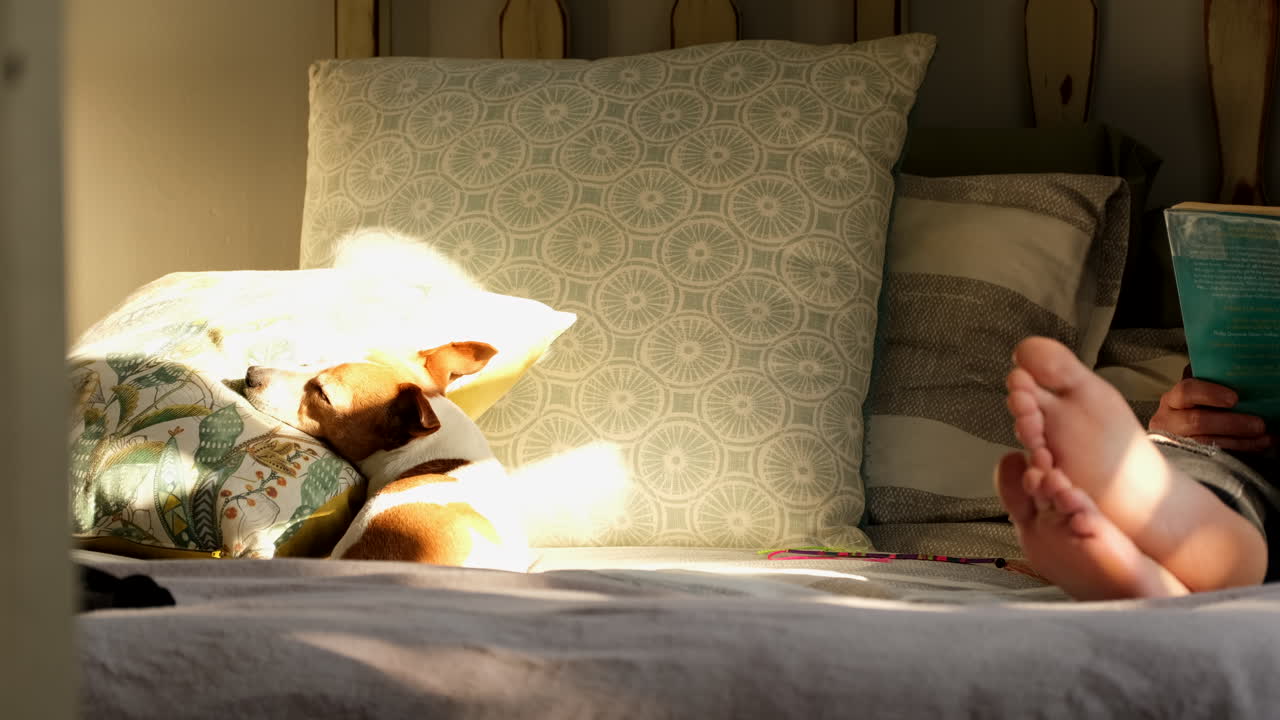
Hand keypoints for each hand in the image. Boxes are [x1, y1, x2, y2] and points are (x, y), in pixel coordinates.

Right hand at [1148, 365, 1271, 451]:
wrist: (1180, 437)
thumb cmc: (1192, 410)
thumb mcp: (1195, 396)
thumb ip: (1208, 385)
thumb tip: (1241, 376)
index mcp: (1172, 400)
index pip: (1186, 392)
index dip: (1209, 393)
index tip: (1234, 398)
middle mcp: (1169, 421)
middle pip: (1197, 421)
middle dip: (1231, 423)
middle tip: (1258, 424)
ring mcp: (1176, 442)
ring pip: (1207, 443)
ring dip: (1240, 440)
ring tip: (1264, 437)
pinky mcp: (1186, 458)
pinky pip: (1213, 457)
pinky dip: (1239, 450)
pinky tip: (1257, 445)